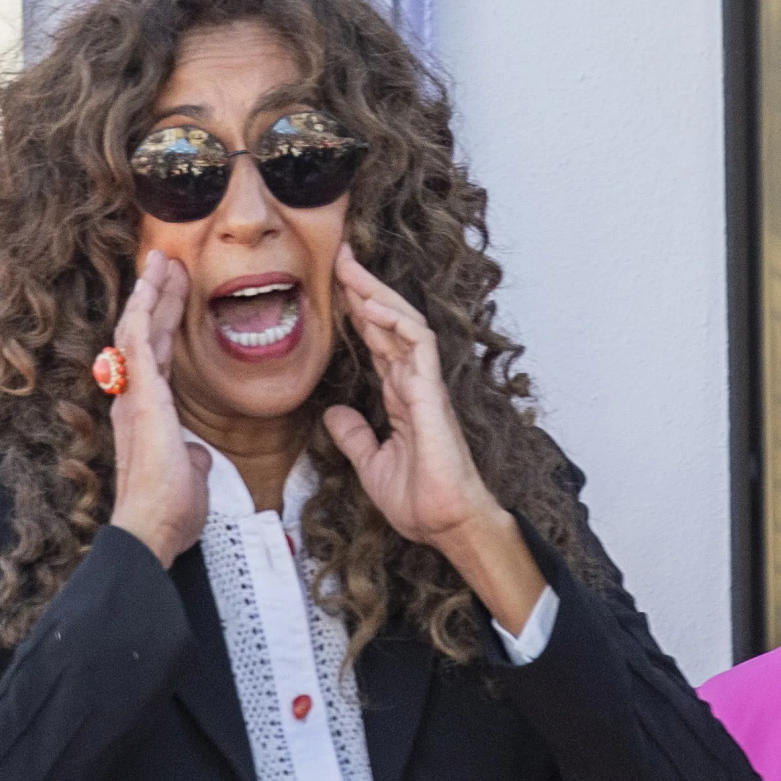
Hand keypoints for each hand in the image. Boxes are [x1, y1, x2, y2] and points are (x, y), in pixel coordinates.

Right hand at [104, 249, 210, 564]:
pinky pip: (138, 341)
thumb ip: (192, 456)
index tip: (173, 293)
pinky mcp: (141, 395)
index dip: (165, 322)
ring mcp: (134, 394)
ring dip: (150, 292)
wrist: (151, 528)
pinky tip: (149, 283)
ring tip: (160, 259)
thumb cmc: (169, 510)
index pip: (157, 357)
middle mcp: (133, 397)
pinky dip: (143, 309)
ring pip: (139, 329)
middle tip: (167, 262)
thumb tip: (199, 454)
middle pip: (145, 334)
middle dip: (157, 297)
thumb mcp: (190, 476)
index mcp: (147, 412)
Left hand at [319, 246, 544, 632]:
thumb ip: (356, 436)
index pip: (379, 342)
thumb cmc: (420, 500)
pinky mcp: (434, 396)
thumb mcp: (372, 464)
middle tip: (340, 256)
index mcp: (402, 396)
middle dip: (365, 288)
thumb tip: (335, 414)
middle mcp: (415, 384)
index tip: (337, 285)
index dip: (359, 312)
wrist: (445, 524)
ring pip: (405, 325)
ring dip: (378, 295)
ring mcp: (427, 386)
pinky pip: (420, 348)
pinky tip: (375, 307)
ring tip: (351, 269)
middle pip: (390, 323)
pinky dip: (398, 324)